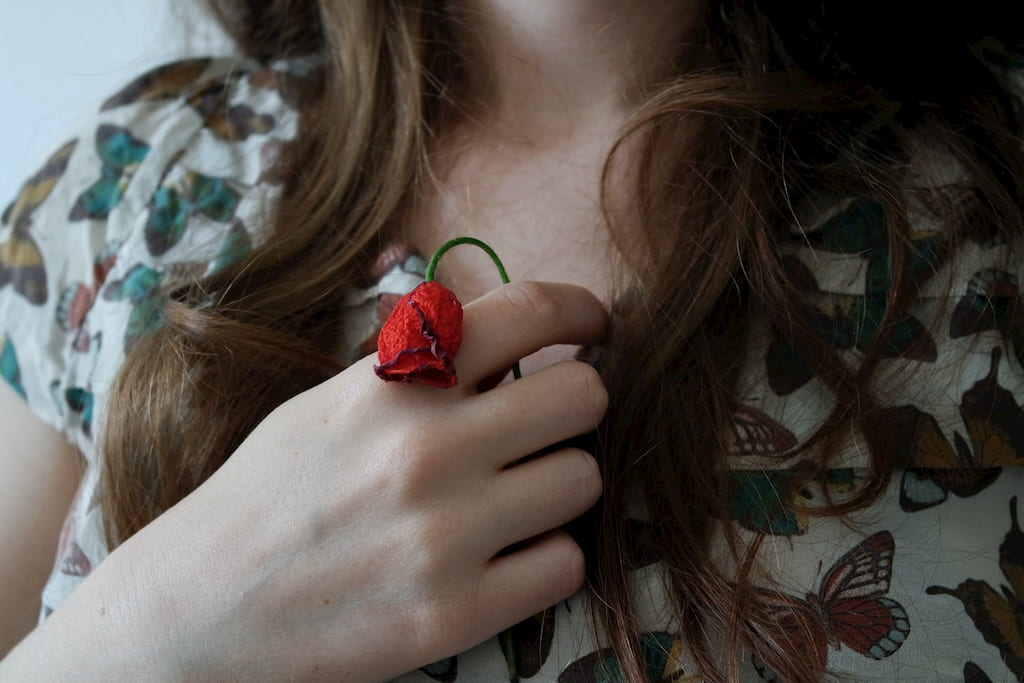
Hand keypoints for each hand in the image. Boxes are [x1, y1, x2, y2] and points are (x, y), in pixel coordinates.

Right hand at [14, 281, 607, 681]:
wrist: (202, 608)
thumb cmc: (270, 494)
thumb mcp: (330, 402)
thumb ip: (419, 366)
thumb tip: (510, 338)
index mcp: (390, 383)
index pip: (526, 311)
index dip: (581, 310)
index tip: (595, 327)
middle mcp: (424, 451)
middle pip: (582, 397)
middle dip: (575, 404)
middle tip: (549, 423)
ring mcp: (444, 537)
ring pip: (583, 480)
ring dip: (559, 484)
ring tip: (514, 496)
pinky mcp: (456, 615)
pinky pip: (565, 564)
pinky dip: (545, 557)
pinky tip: (503, 555)